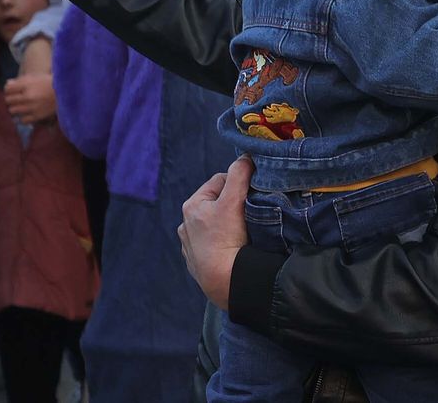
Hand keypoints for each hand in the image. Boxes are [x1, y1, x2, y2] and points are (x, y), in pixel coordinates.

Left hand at [4, 73, 56, 125]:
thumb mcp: (36, 77)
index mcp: (27, 85)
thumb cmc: (51, 83)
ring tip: (22, 106)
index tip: (13, 90)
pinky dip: (23, 117)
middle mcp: (28, 96)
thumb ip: (21, 80)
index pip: (7, 89)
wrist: (67, 92)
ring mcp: (32, 107)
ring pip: (13, 110)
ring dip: (16, 108)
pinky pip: (22, 120)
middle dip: (11, 99)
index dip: (9, 90)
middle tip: (17, 99)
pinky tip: (27, 113)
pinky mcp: (37, 116)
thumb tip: (7, 84)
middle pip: (8, 100)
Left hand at [178, 157, 252, 311]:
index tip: (251, 194)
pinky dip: (224, 242)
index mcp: (192, 205)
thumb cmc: (226, 239)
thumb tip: (246, 157)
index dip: (239, 184)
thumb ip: (239, 174)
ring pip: (216, 224)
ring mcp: (191, 245)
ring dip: (229, 224)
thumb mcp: (234, 200)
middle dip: (234, 204)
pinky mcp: (198, 262)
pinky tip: (234, 248)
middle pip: (218, 203)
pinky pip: (214, 244)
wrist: (222, 281)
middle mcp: (186, 224)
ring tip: (243, 232)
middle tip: (250, 213)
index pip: (221, 180)